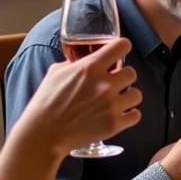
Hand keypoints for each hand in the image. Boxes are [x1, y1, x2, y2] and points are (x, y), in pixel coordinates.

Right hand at [12, 37, 140, 157]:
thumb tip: (86, 59)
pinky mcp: (114, 124)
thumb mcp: (56, 73)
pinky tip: (119, 114)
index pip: (122, 46)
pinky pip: (136, 115)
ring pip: (137, 94)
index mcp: (90, 67)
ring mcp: (111, 105)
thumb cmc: (46, 102)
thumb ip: (75, 63)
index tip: (120, 52)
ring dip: (128, 97)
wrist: (43, 133)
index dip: (122, 48)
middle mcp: (104, 84)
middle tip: (113, 83)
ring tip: (116, 101)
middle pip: (132, 73)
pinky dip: (129, 115)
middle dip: (123, 77)